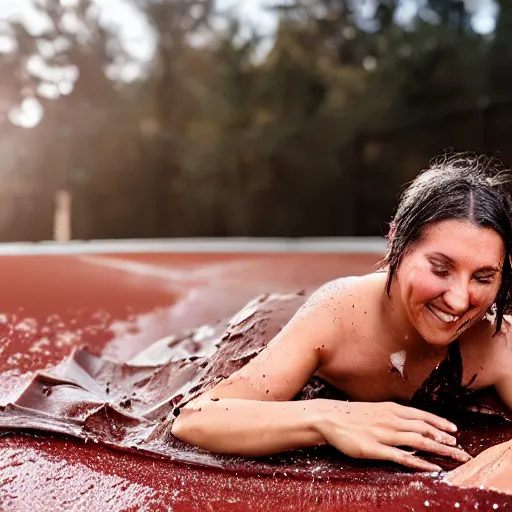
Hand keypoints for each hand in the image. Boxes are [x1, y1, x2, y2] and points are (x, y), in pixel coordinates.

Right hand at [315, 400, 470, 471]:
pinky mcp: (373, 449)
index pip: (421, 415)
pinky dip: (419, 462)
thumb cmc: (351, 415)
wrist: (328, 417)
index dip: (440, 423)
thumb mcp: (374, 410)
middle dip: (445, 439)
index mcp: (390, 409)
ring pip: (418, 441)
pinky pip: (401, 456)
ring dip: (439, 449)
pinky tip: (432, 468)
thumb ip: (391, 415)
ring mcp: (382, 434)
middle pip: (424, 429)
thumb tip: (408, 422)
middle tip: (461, 449)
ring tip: (454, 456)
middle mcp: (390, 419)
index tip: (454, 430)